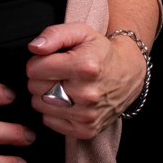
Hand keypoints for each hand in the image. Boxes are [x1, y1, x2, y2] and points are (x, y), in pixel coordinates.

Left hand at [26, 23, 146, 139]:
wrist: (128, 73)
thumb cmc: (100, 51)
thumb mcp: (80, 32)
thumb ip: (54, 34)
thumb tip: (35, 48)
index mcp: (84, 66)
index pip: (34, 69)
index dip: (37, 61)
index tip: (49, 60)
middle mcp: (87, 94)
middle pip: (35, 88)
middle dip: (40, 77)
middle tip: (57, 72)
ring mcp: (87, 115)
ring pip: (40, 105)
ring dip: (45, 95)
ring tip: (63, 85)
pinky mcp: (86, 130)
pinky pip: (49, 121)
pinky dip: (53, 111)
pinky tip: (68, 100)